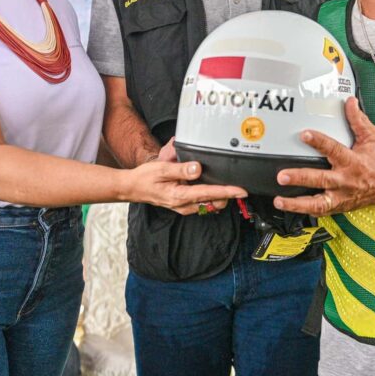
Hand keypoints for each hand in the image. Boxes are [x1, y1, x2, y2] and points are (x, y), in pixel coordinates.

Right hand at [129, 141, 245, 215]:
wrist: (133, 187)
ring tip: (222, 182)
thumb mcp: (162, 169)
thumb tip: (198, 168)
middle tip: (233, 182)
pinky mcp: (184, 205)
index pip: (210, 194)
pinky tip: (209, 185)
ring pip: (209, 205)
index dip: (228, 192)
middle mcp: (184, 205)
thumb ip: (181, 169)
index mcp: (180, 196)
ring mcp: (184, 207)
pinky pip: (202, 203)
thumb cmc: (145, 178)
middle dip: (226, 195)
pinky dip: (210, 196)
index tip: (241, 191)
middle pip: (214, 203)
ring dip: (219, 196)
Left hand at [273, 98, 374, 216]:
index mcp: (352, 162)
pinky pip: (320, 211)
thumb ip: (358, 120)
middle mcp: (345, 180)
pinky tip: (290, 208)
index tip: (304, 135)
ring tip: (279, 200)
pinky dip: (305, 211)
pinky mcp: (339, 206)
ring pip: (317, 203)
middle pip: (320, 179)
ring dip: (297, 203)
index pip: (333, 149)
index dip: (318, 141)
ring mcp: (341, 196)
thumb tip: (350, 102)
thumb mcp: (371, 137)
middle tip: (282, 176)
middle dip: (300, 178)